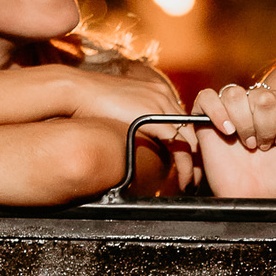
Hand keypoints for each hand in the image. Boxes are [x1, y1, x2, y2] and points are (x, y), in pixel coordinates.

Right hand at [60, 70, 198, 189]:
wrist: (77, 91)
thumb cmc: (91, 102)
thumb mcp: (121, 110)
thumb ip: (136, 120)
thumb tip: (138, 139)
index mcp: (158, 92)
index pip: (183, 121)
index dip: (188, 145)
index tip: (187, 163)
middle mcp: (164, 96)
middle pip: (192, 131)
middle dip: (197, 158)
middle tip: (196, 179)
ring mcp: (161, 105)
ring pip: (191, 141)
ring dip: (194, 166)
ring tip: (191, 184)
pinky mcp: (155, 118)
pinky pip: (180, 147)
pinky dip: (185, 167)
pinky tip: (183, 181)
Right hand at [193, 83, 275, 198]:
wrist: (259, 198)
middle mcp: (254, 105)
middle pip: (263, 97)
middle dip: (269, 127)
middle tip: (265, 148)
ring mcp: (230, 111)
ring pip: (236, 95)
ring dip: (246, 124)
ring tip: (249, 144)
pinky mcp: (205, 120)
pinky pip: (207, 98)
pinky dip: (218, 111)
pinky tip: (228, 132)